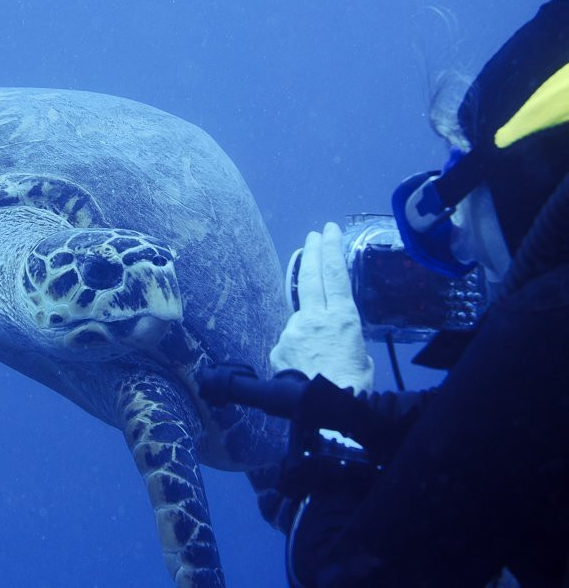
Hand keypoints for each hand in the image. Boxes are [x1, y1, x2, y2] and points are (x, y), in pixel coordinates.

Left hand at [270, 222, 373, 393]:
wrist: (324, 410)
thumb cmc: (351, 388)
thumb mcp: (362, 360)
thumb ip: (347, 341)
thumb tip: (337, 341)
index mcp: (342, 318)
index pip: (335, 274)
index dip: (331, 249)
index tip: (328, 231)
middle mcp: (315, 318)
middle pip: (311, 276)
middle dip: (312, 252)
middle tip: (313, 235)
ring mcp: (294, 330)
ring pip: (300, 315)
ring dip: (308, 325)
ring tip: (320, 350)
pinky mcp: (279, 346)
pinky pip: (289, 343)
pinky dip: (298, 351)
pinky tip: (305, 369)